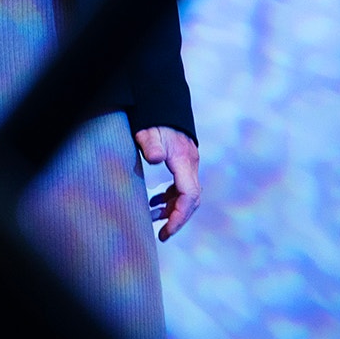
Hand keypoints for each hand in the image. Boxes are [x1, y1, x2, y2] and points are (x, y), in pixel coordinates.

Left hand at [134, 125, 200, 241]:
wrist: (162, 103)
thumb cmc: (153, 119)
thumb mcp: (148, 131)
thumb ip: (151, 144)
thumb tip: (156, 158)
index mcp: (184, 160)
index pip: (189, 195)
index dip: (179, 216)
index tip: (166, 231)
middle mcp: (190, 164)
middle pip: (191, 199)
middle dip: (178, 219)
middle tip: (162, 235)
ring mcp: (187, 163)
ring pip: (186, 194)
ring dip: (172, 209)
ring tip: (152, 219)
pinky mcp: (181, 162)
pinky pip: (180, 186)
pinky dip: (169, 197)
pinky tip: (154, 202)